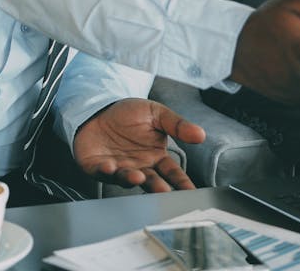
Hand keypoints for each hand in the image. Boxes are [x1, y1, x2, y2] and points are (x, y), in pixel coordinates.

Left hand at [73, 99, 205, 192]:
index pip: (172, 173)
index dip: (181, 183)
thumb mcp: (157, 114)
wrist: (101, 107)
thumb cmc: (129, 113)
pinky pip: (102, 171)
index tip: (190, 192)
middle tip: (164, 191)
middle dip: (157, 187)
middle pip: (151, 181)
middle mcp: (139, 167)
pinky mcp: (98, 167)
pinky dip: (106, 171)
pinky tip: (110, 166)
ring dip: (131, 179)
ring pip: (127, 178)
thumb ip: (178, 125)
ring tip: (138, 176)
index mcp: (155, 157)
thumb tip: (201, 134)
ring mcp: (119, 168)